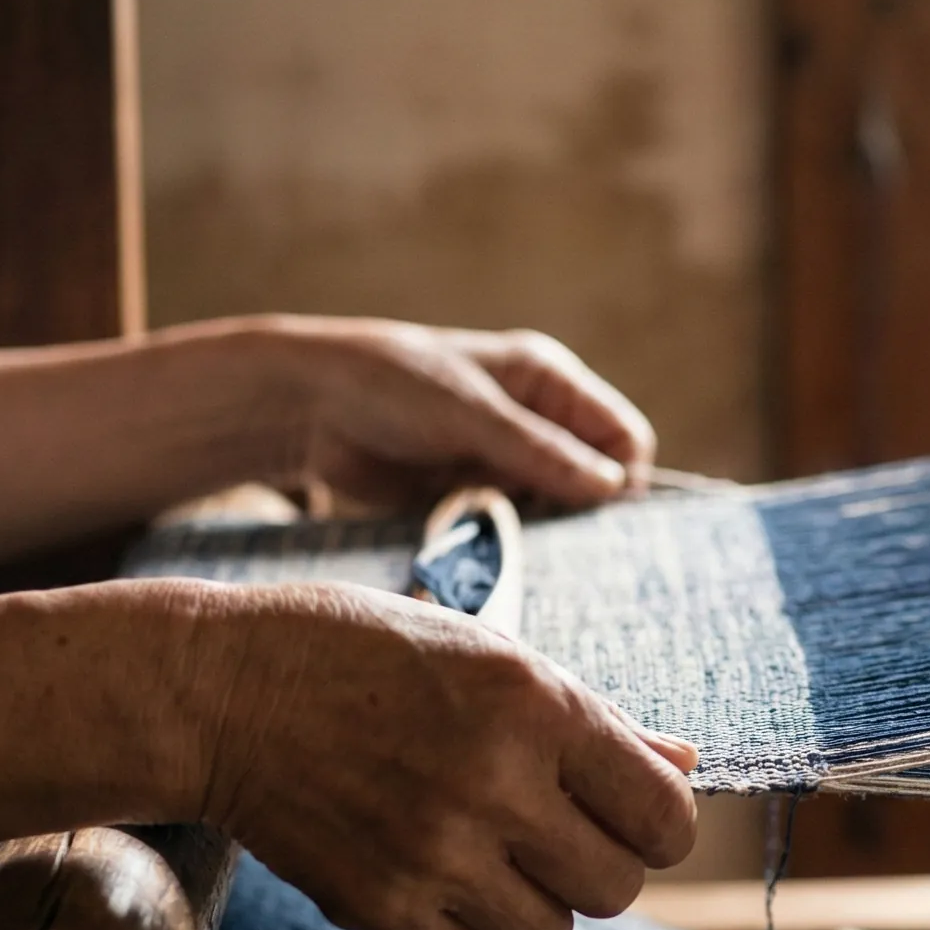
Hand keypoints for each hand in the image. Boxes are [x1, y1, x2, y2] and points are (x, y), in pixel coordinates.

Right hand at [192, 581, 696, 929]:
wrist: (221, 692)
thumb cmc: (366, 653)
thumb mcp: (492, 655)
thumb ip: (596, 720)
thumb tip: (684, 764)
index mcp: (536, 708)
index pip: (664, 817)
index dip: (661, 825)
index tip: (631, 815)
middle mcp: (494, 786)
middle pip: (617, 889)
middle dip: (599, 865)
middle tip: (555, 830)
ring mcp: (434, 856)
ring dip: (532, 898)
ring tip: (483, 844)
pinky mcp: (378, 909)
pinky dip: (460, 919)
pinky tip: (422, 859)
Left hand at [239, 315, 656, 510]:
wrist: (306, 409)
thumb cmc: (391, 386)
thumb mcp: (472, 413)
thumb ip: (541, 451)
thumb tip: (613, 487)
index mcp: (548, 382)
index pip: (623, 436)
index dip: (622, 477)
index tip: (595, 514)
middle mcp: (537, 422)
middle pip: (596, 479)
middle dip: (582, 511)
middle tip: (554, 538)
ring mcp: (505, 463)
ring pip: (555, 511)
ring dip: (540, 532)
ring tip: (508, 539)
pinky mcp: (472, 497)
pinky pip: (512, 530)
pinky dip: (506, 543)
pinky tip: (486, 548)